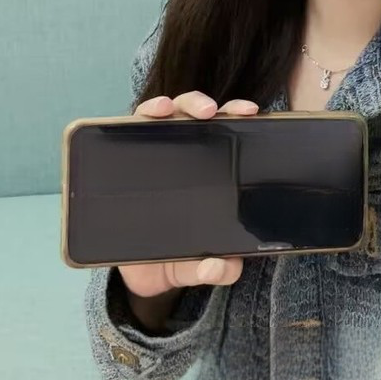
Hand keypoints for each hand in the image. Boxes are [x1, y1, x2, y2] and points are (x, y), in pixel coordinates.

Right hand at [117, 90, 258, 298]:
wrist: (139, 275)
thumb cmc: (177, 259)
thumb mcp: (200, 267)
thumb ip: (217, 269)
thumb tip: (222, 267)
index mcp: (212, 174)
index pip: (229, 136)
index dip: (239, 117)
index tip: (251, 113)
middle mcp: (188, 156)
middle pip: (199, 117)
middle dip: (207, 105)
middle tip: (213, 112)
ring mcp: (159, 154)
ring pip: (170, 115)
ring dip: (177, 104)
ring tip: (177, 109)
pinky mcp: (130, 157)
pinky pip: (136, 127)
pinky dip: (146, 114)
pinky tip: (152, 115)